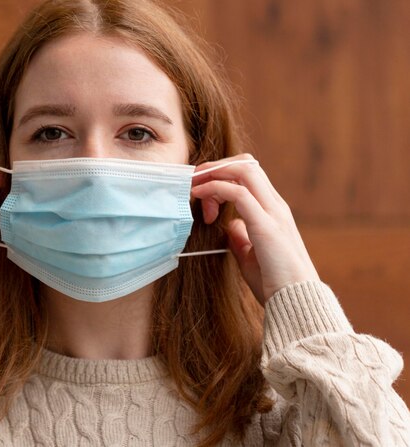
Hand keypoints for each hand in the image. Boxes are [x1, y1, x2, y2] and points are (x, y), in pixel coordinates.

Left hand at [191, 154, 318, 303]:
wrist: (296, 302)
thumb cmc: (274, 283)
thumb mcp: (251, 255)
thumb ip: (241, 237)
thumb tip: (229, 225)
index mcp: (273, 211)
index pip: (249, 175)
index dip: (222, 175)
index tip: (200, 192)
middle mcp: (276, 206)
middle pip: (246, 165)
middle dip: (216, 166)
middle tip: (193, 180)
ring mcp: (273, 213)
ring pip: (244, 171)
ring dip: (214, 172)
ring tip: (193, 184)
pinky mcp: (266, 226)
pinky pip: (239, 193)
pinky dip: (215, 188)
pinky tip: (199, 194)